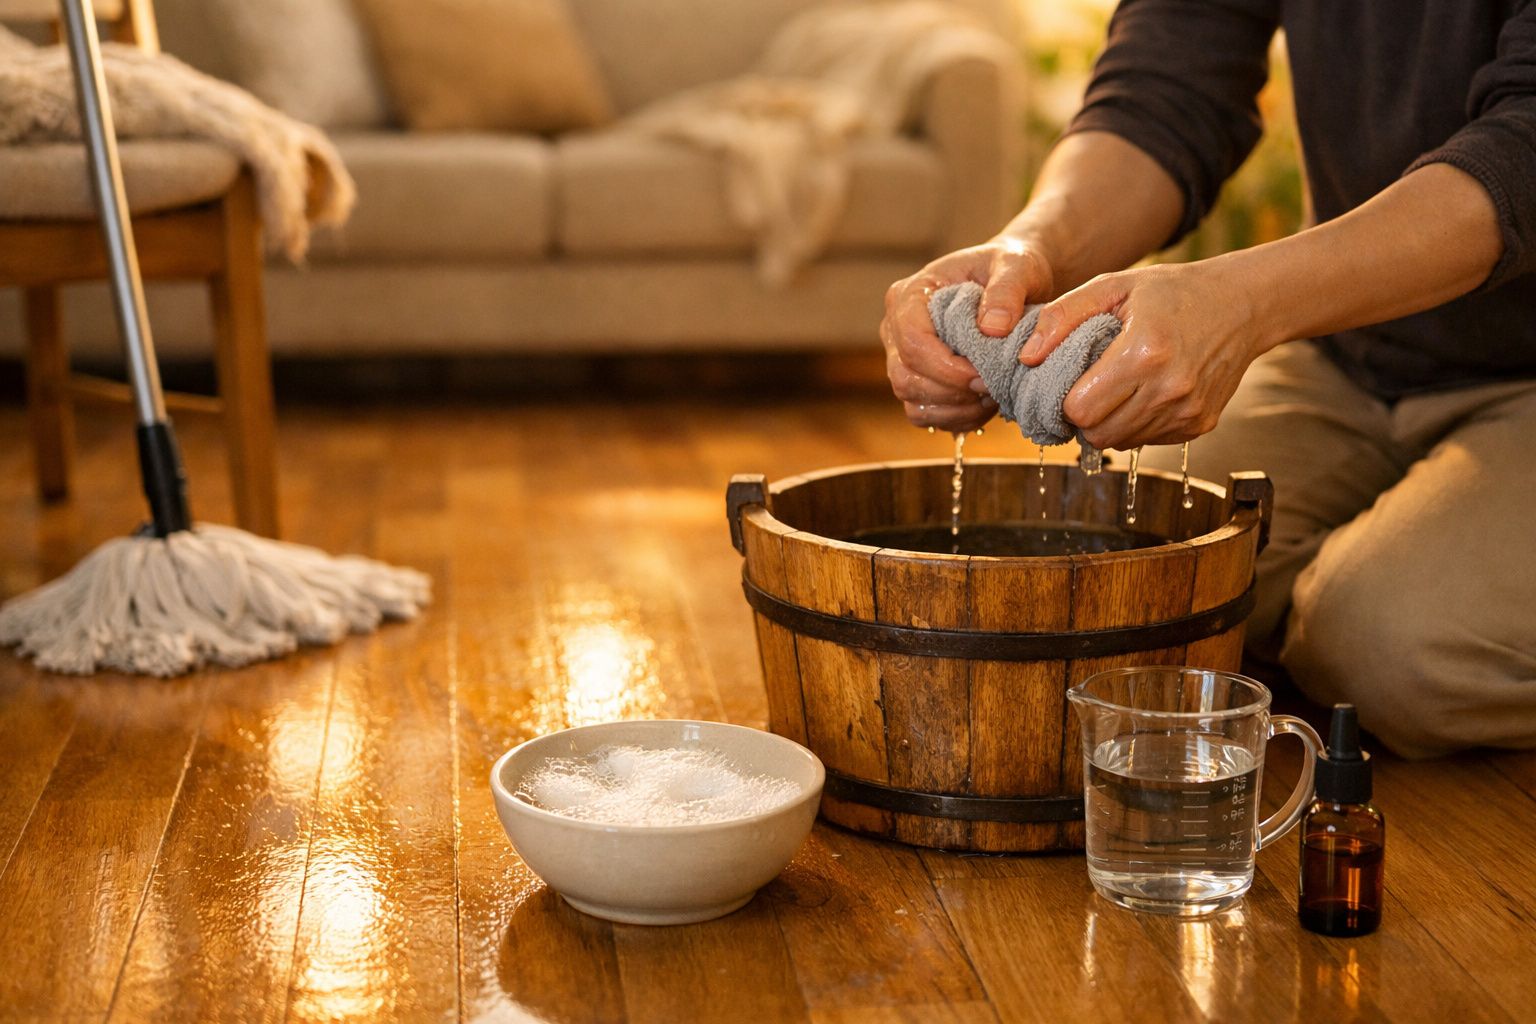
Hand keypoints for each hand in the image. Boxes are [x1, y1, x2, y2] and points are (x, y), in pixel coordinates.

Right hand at [881, 239, 1055, 431]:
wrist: (1014, 282)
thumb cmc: (1010, 268)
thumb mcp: (1016, 266)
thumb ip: (1007, 291)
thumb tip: (992, 329)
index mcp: (909, 296)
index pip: (912, 341)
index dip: (947, 367)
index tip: (985, 374)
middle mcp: (895, 327)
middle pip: (905, 377)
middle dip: (952, 391)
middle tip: (993, 386)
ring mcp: (901, 357)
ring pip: (912, 401)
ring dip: (955, 408)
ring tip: (992, 394)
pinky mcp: (916, 380)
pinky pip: (924, 414)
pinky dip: (955, 418)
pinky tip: (984, 404)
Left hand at [1018, 261, 1263, 448]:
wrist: (1242, 304)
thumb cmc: (1171, 292)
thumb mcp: (1113, 287)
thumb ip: (1062, 317)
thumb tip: (1026, 358)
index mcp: (1144, 352)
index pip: (1079, 409)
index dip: (1063, 400)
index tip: (1066, 382)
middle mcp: (1170, 389)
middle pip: (1096, 434)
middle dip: (1081, 416)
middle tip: (1085, 388)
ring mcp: (1188, 412)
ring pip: (1120, 443)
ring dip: (1107, 422)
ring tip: (1115, 387)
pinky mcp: (1199, 425)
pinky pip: (1147, 441)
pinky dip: (1135, 424)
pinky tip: (1142, 393)